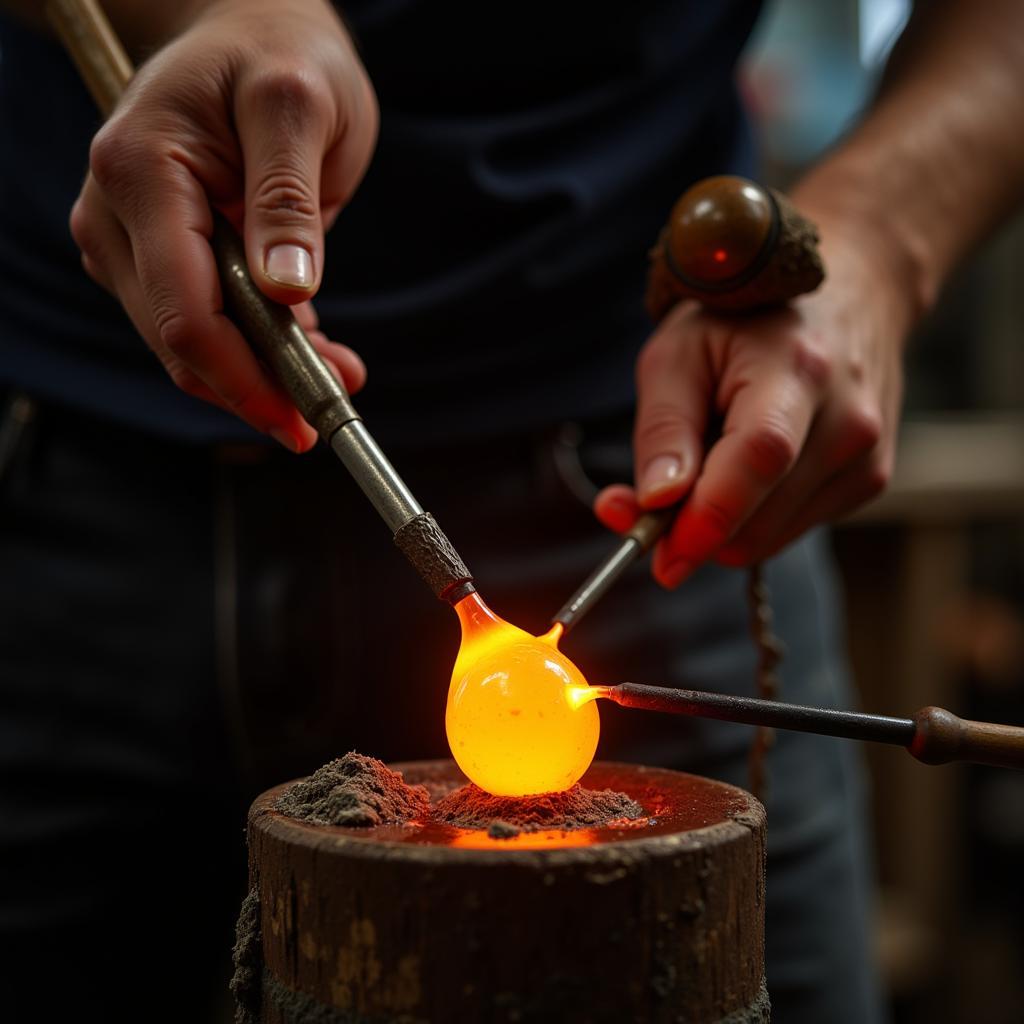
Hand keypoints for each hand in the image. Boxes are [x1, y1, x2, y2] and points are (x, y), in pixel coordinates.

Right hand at [69, 0, 376, 450]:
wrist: (252, 30)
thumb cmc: (278, 52)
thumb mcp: (299, 106)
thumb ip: (287, 197)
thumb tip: (288, 290)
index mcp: (142, 172)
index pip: (185, 313)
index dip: (244, 379)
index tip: (303, 419)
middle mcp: (116, 214)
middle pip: (183, 341)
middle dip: (260, 385)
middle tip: (339, 402)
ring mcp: (131, 239)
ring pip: (191, 344)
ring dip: (264, 373)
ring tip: (340, 371)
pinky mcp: (157, 255)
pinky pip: (205, 323)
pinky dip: (258, 350)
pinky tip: (313, 352)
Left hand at [594, 214, 911, 586]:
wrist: (847, 300)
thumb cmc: (746, 323)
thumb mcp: (680, 352)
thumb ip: (664, 428)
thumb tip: (655, 502)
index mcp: (798, 371)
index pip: (760, 459)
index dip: (707, 517)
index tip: (661, 558)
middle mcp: (849, 420)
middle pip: (760, 518)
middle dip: (691, 532)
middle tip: (644, 510)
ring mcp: (868, 457)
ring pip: (769, 537)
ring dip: (718, 525)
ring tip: (706, 463)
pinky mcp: (869, 482)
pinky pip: (788, 530)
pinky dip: (750, 518)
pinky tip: (745, 468)